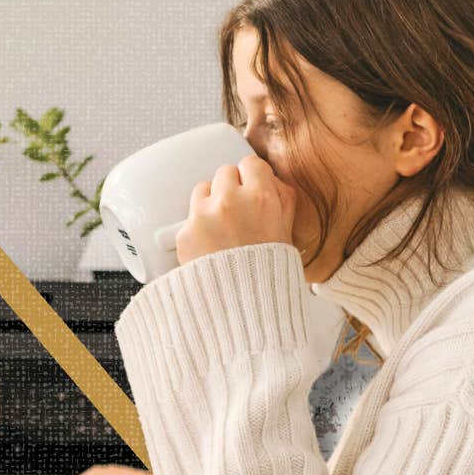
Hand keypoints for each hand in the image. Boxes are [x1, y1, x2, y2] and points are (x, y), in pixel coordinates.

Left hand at [176, 154, 296, 265]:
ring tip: (222, 230)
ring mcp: (204, 216)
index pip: (250, 164)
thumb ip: (282, 200)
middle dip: (231, 189)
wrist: (245, 310)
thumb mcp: (288, 233)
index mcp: (261, 198)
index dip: (252, 178)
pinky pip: (189, 218)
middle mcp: (230, 202)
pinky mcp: (185, 233)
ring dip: (211, 203)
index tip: (252, 189)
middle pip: (224, 173)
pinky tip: (211, 247)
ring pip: (203, 190)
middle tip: (237, 213)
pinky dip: (198, 229)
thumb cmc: (270, 275)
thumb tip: (270, 180)